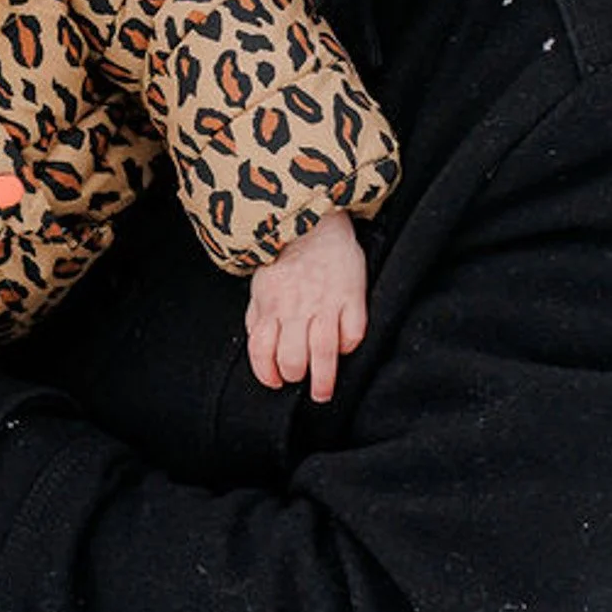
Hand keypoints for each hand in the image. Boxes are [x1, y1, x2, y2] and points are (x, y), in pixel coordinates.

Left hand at [245, 209, 367, 402]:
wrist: (314, 219)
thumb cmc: (285, 255)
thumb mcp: (261, 283)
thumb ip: (258, 315)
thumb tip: (259, 343)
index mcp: (270, 304)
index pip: (262, 350)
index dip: (266, 372)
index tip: (274, 382)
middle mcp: (296, 308)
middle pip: (293, 358)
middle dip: (295, 377)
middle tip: (301, 380)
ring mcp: (326, 303)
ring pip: (324, 353)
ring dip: (324, 379)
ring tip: (324, 392)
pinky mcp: (352, 297)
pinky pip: (353, 333)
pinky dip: (349, 346)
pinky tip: (344, 348)